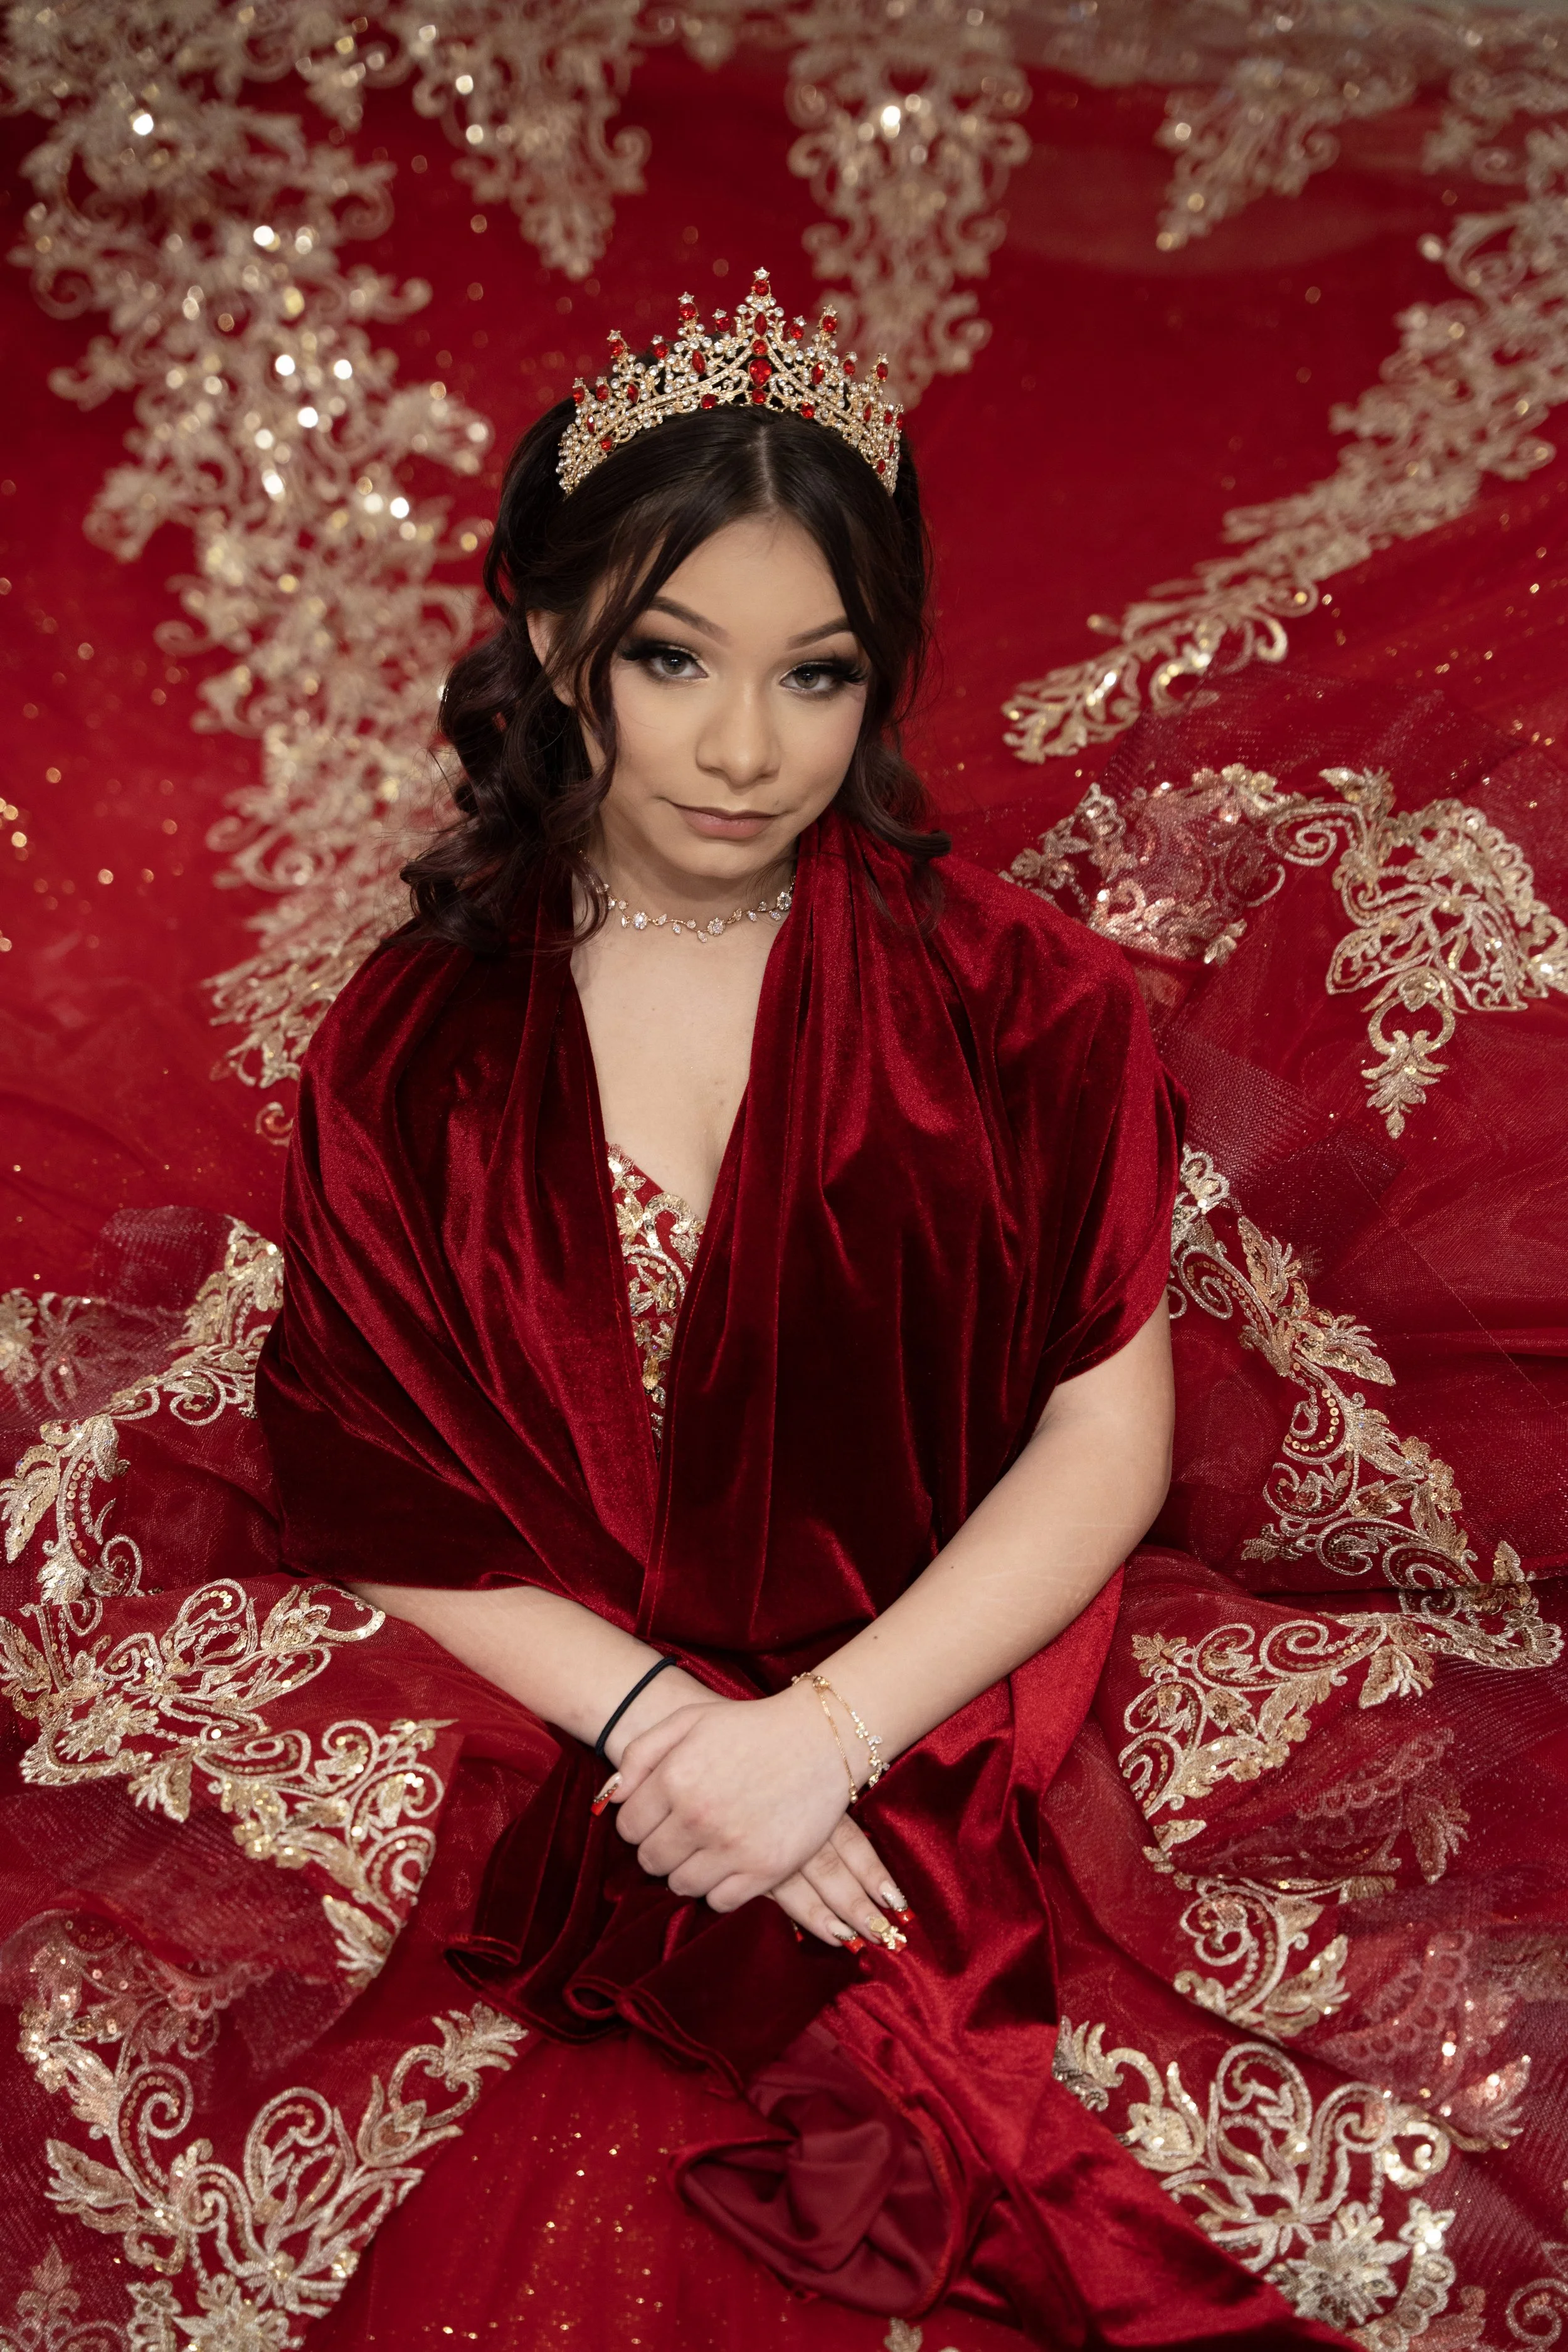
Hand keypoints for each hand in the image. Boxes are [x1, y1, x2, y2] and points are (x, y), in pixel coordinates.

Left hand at [605, 1684, 906, 1946]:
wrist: (820, 1737)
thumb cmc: (751, 1726)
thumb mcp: (689, 1720)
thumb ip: (640, 1754)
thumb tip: (611, 1798)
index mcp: (675, 1779)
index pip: (628, 1827)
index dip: (640, 1823)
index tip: (659, 1815)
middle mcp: (698, 1817)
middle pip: (650, 1861)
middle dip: (659, 1848)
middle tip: (682, 1832)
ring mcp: (732, 1847)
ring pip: (681, 1885)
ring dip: (686, 1870)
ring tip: (705, 1848)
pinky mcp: (765, 1869)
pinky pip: (720, 1902)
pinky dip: (718, 1888)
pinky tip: (728, 1863)